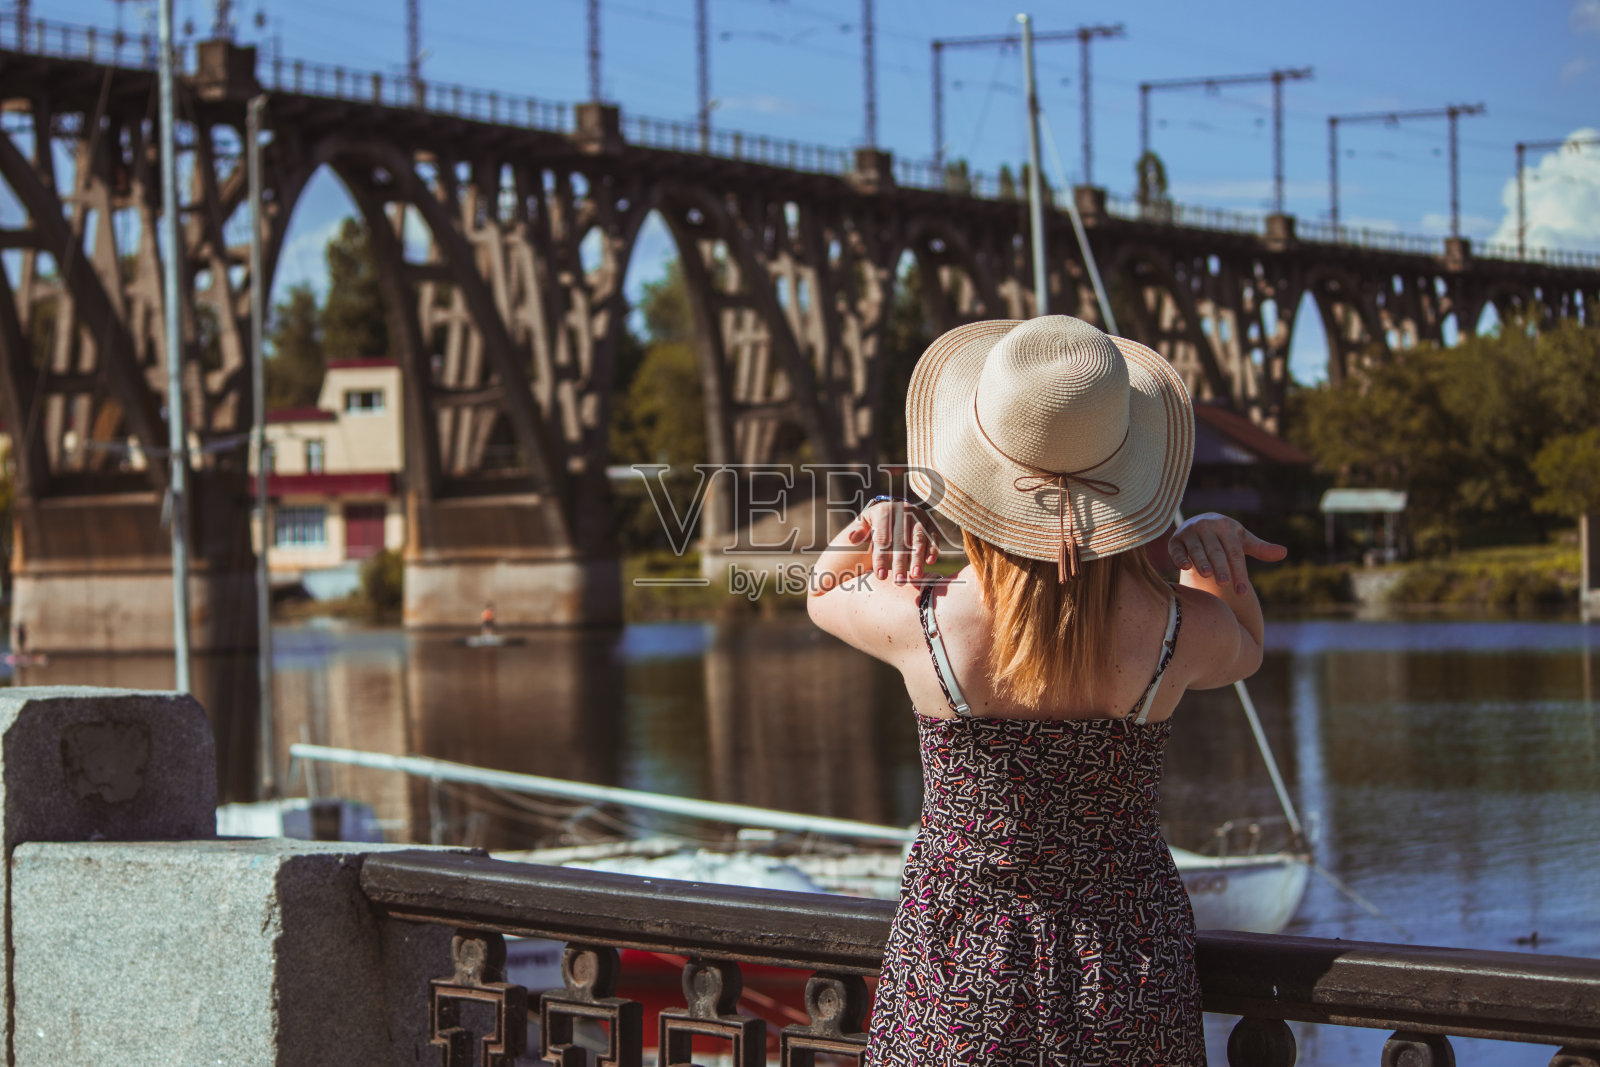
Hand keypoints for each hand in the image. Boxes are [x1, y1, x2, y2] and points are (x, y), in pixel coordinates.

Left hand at [844, 500, 940, 583]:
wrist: (893, 510)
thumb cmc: (874, 523)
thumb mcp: (864, 523)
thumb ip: (858, 531)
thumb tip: (852, 538)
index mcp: (883, 510)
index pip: (881, 538)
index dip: (880, 558)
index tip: (880, 576)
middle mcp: (902, 510)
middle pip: (900, 540)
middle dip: (900, 562)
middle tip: (899, 582)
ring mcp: (918, 515)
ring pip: (918, 538)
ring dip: (918, 558)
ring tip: (916, 576)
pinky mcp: (930, 521)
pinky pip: (933, 535)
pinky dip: (933, 549)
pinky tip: (930, 562)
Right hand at [1167, 513, 1286, 595]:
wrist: (1199, 522)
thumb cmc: (1225, 536)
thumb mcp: (1242, 540)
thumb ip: (1260, 548)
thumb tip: (1284, 552)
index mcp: (1226, 526)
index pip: (1235, 552)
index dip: (1239, 571)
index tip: (1242, 590)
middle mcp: (1207, 526)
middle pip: (1216, 551)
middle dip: (1221, 566)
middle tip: (1226, 583)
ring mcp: (1190, 532)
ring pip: (1197, 549)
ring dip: (1202, 561)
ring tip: (1208, 575)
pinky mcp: (1175, 539)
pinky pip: (1177, 549)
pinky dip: (1180, 557)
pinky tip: (1185, 567)